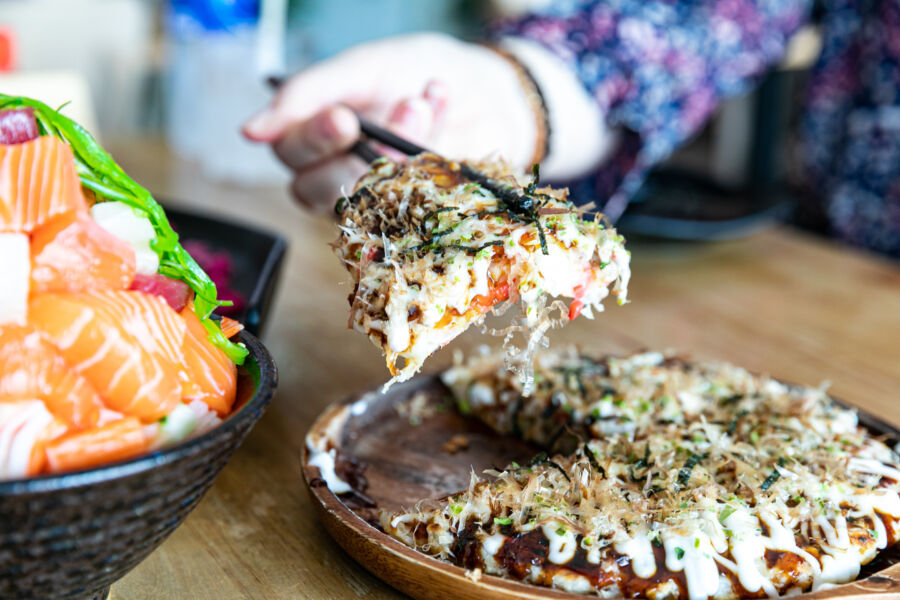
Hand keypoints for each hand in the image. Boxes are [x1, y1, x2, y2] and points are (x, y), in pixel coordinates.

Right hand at [242, 33, 537, 211]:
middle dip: (358, 154)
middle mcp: (340, 175)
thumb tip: (249, 132)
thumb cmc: (412, 73)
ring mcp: (380, 199)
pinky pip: (418, 202)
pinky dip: (436, 154)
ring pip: (368, 198)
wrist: (484, 87)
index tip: (344, 119)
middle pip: (317, 188)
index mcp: (314, 137)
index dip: (313, 140)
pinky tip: (443, 112)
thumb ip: (310, 93)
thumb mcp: (362, 68)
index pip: (290, 153)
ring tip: (424, 102)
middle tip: (399, 111)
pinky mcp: (420, 214)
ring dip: (403, 150)